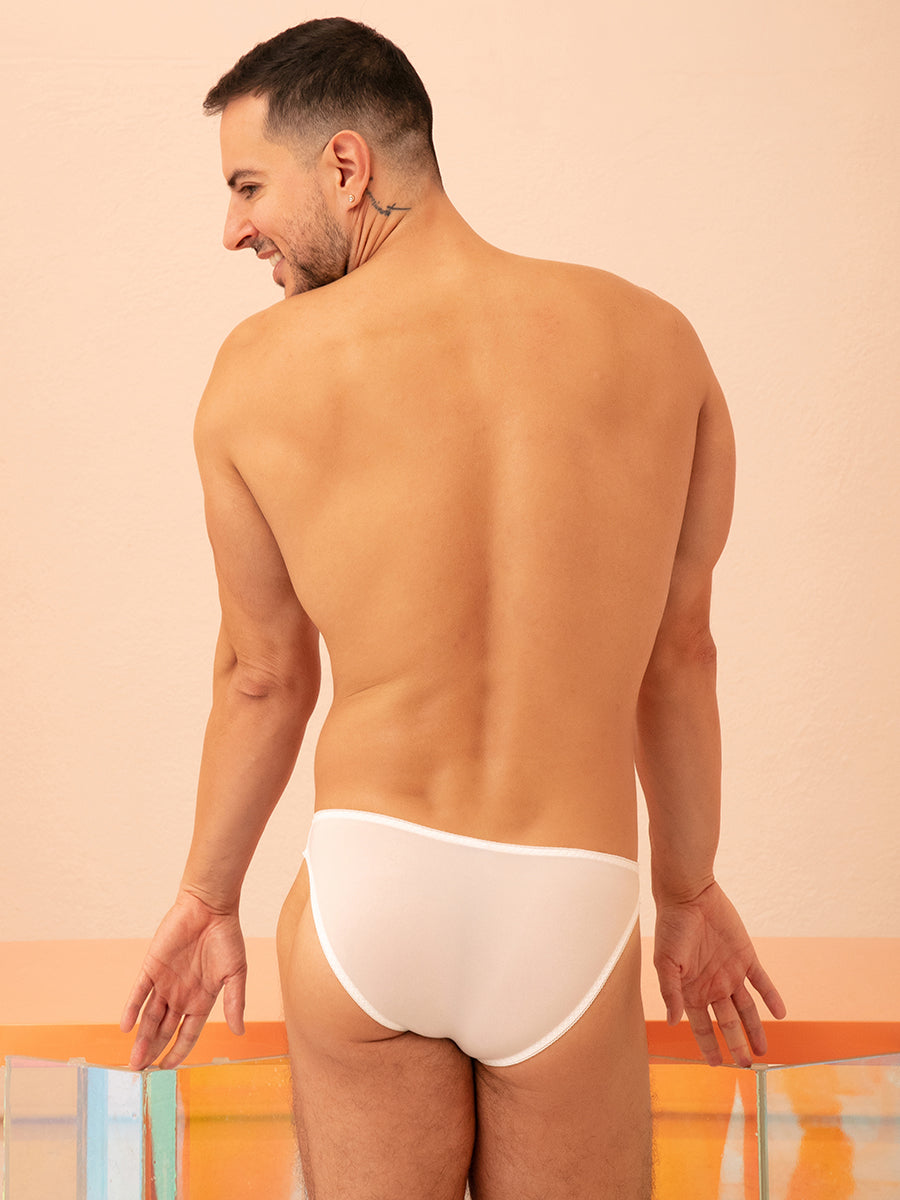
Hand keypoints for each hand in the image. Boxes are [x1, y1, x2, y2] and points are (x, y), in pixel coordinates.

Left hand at [120, 890, 246, 1069]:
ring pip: (149, 1017)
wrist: (210, 907)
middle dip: (154, 1051)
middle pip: (163, 1030)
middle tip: (142, 1071)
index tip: (167, 1070)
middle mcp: (180, 995)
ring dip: (141, 1038)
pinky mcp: (151, 967)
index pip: (186, 1034)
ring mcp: (165, 983)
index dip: (178, 1052)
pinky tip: (126, 1026)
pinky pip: (138, 992)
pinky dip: (131, 1009)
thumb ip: (235, 1002)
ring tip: (134, 1060)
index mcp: (201, 999)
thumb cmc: (226, 938)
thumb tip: (239, 1032)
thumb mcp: (236, 973)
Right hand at [653, 881, 785, 1066]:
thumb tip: (674, 1022)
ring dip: (755, 1029)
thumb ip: (671, 992)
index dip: (708, 1046)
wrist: (689, 895)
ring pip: (747, 1008)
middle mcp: (712, 985)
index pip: (702, 1027)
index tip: (716, 1065)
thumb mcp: (665, 962)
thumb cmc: (672, 926)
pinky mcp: (745, 957)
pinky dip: (771, 997)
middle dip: (736, 1045)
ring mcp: (730, 972)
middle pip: (727, 1023)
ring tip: (763, 1051)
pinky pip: (762, 982)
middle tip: (746, 1066)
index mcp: (692, 990)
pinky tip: (780, 1013)